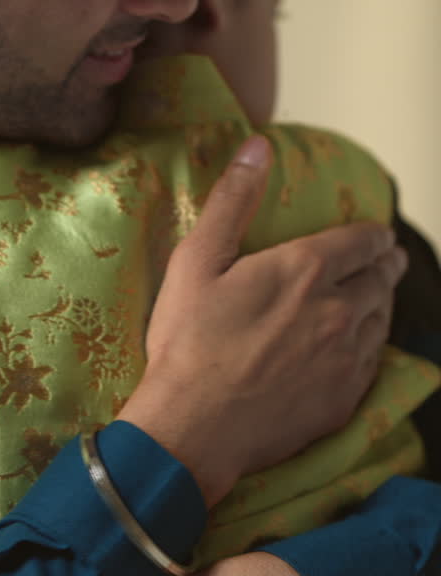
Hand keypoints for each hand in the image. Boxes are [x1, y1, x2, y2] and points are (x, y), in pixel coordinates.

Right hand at [119, 135, 405, 504]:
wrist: (194, 428)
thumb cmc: (188, 342)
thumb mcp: (197, 261)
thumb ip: (232, 201)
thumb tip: (258, 147)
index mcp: (306, 269)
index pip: (363, 240)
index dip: (372, 234)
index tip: (375, 234)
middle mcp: (339, 310)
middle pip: (381, 279)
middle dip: (386, 264)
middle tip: (386, 260)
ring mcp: (346, 359)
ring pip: (382, 321)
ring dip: (381, 304)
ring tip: (374, 299)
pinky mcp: (343, 399)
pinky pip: (372, 364)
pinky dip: (371, 347)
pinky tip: (358, 347)